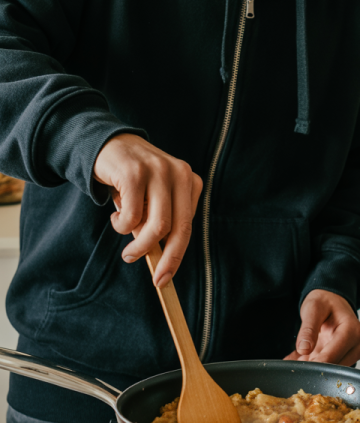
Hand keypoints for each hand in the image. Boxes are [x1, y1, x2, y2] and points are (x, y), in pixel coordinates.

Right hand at [93, 133, 202, 287]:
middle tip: (153, 277)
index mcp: (190, 181)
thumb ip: (160, 221)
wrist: (107, 144)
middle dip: (166, 259)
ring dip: (139, 246)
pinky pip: (132, 216)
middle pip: (179, 228)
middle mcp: (180, 173)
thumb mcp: (153, 198)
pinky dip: (122, 225)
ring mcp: (158, 171)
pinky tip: (117, 216)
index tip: (164, 278)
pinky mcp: (135, 172)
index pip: (188, 226)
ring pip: (157, 226)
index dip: (177, 255)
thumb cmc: (133, 179)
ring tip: (127, 249)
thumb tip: (162, 260)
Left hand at [284, 289, 359, 365]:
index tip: (301, 366)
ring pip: (331, 372)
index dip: (317, 363)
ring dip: (312, 367)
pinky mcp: (344, 360)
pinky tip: (301, 357)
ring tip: (297, 356)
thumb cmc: (326, 302)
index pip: (334, 355)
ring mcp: (351, 354)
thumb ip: (308, 328)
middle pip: (335, 367)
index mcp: (352, 331)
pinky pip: (328, 369)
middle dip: (314, 367)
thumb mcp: (313, 308)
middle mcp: (356, 345)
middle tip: (295, 362)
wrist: (332, 301)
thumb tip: (304, 349)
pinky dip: (313, 365)